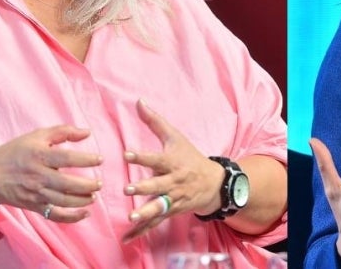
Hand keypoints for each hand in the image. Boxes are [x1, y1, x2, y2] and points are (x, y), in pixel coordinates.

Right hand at [0, 125, 103, 222]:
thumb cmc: (16, 152)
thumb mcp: (37, 136)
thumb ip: (63, 131)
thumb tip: (87, 132)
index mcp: (39, 155)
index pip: (67, 158)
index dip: (86, 159)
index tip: (100, 159)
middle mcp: (38, 176)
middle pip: (67, 183)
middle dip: (87, 185)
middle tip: (100, 183)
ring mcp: (36, 193)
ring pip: (63, 201)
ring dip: (82, 200)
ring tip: (93, 196)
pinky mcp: (34, 206)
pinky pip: (55, 215)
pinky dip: (71, 218)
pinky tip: (85, 214)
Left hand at [121, 99, 225, 241]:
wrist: (213, 183)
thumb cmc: (190, 157)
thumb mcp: (175, 137)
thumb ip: (154, 121)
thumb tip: (138, 101)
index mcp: (172, 162)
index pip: (156, 159)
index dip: (142, 157)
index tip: (127, 155)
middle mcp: (173, 181)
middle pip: (158, 185)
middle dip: (144, 188)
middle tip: (128, 189)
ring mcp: (173, 199)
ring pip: (158, 207)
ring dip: (145, 213)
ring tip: (131, 217)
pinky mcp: (170, 211)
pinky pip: (155, 222)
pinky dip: (141, 231)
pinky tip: (127, 238)